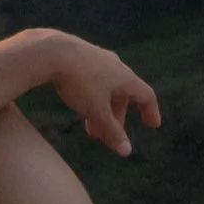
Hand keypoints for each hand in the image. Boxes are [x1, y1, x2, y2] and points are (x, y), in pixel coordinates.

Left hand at [34, 32, 160, 157]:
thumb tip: (127, 152)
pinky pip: (92, 78)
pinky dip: (91, 96)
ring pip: (106, 88)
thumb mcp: (96, 111)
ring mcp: (97, 57)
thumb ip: (112, 131)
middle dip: (117, 118)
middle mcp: (115, 65)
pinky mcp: (80, 54)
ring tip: (90, 128)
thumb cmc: (78, 82)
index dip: (151, 111)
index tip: (153, 125)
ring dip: (102, 109)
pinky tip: (79, 101)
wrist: (50, 52)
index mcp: (125, 77)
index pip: (146, 95)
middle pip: (123, 94)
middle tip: (108, 136)